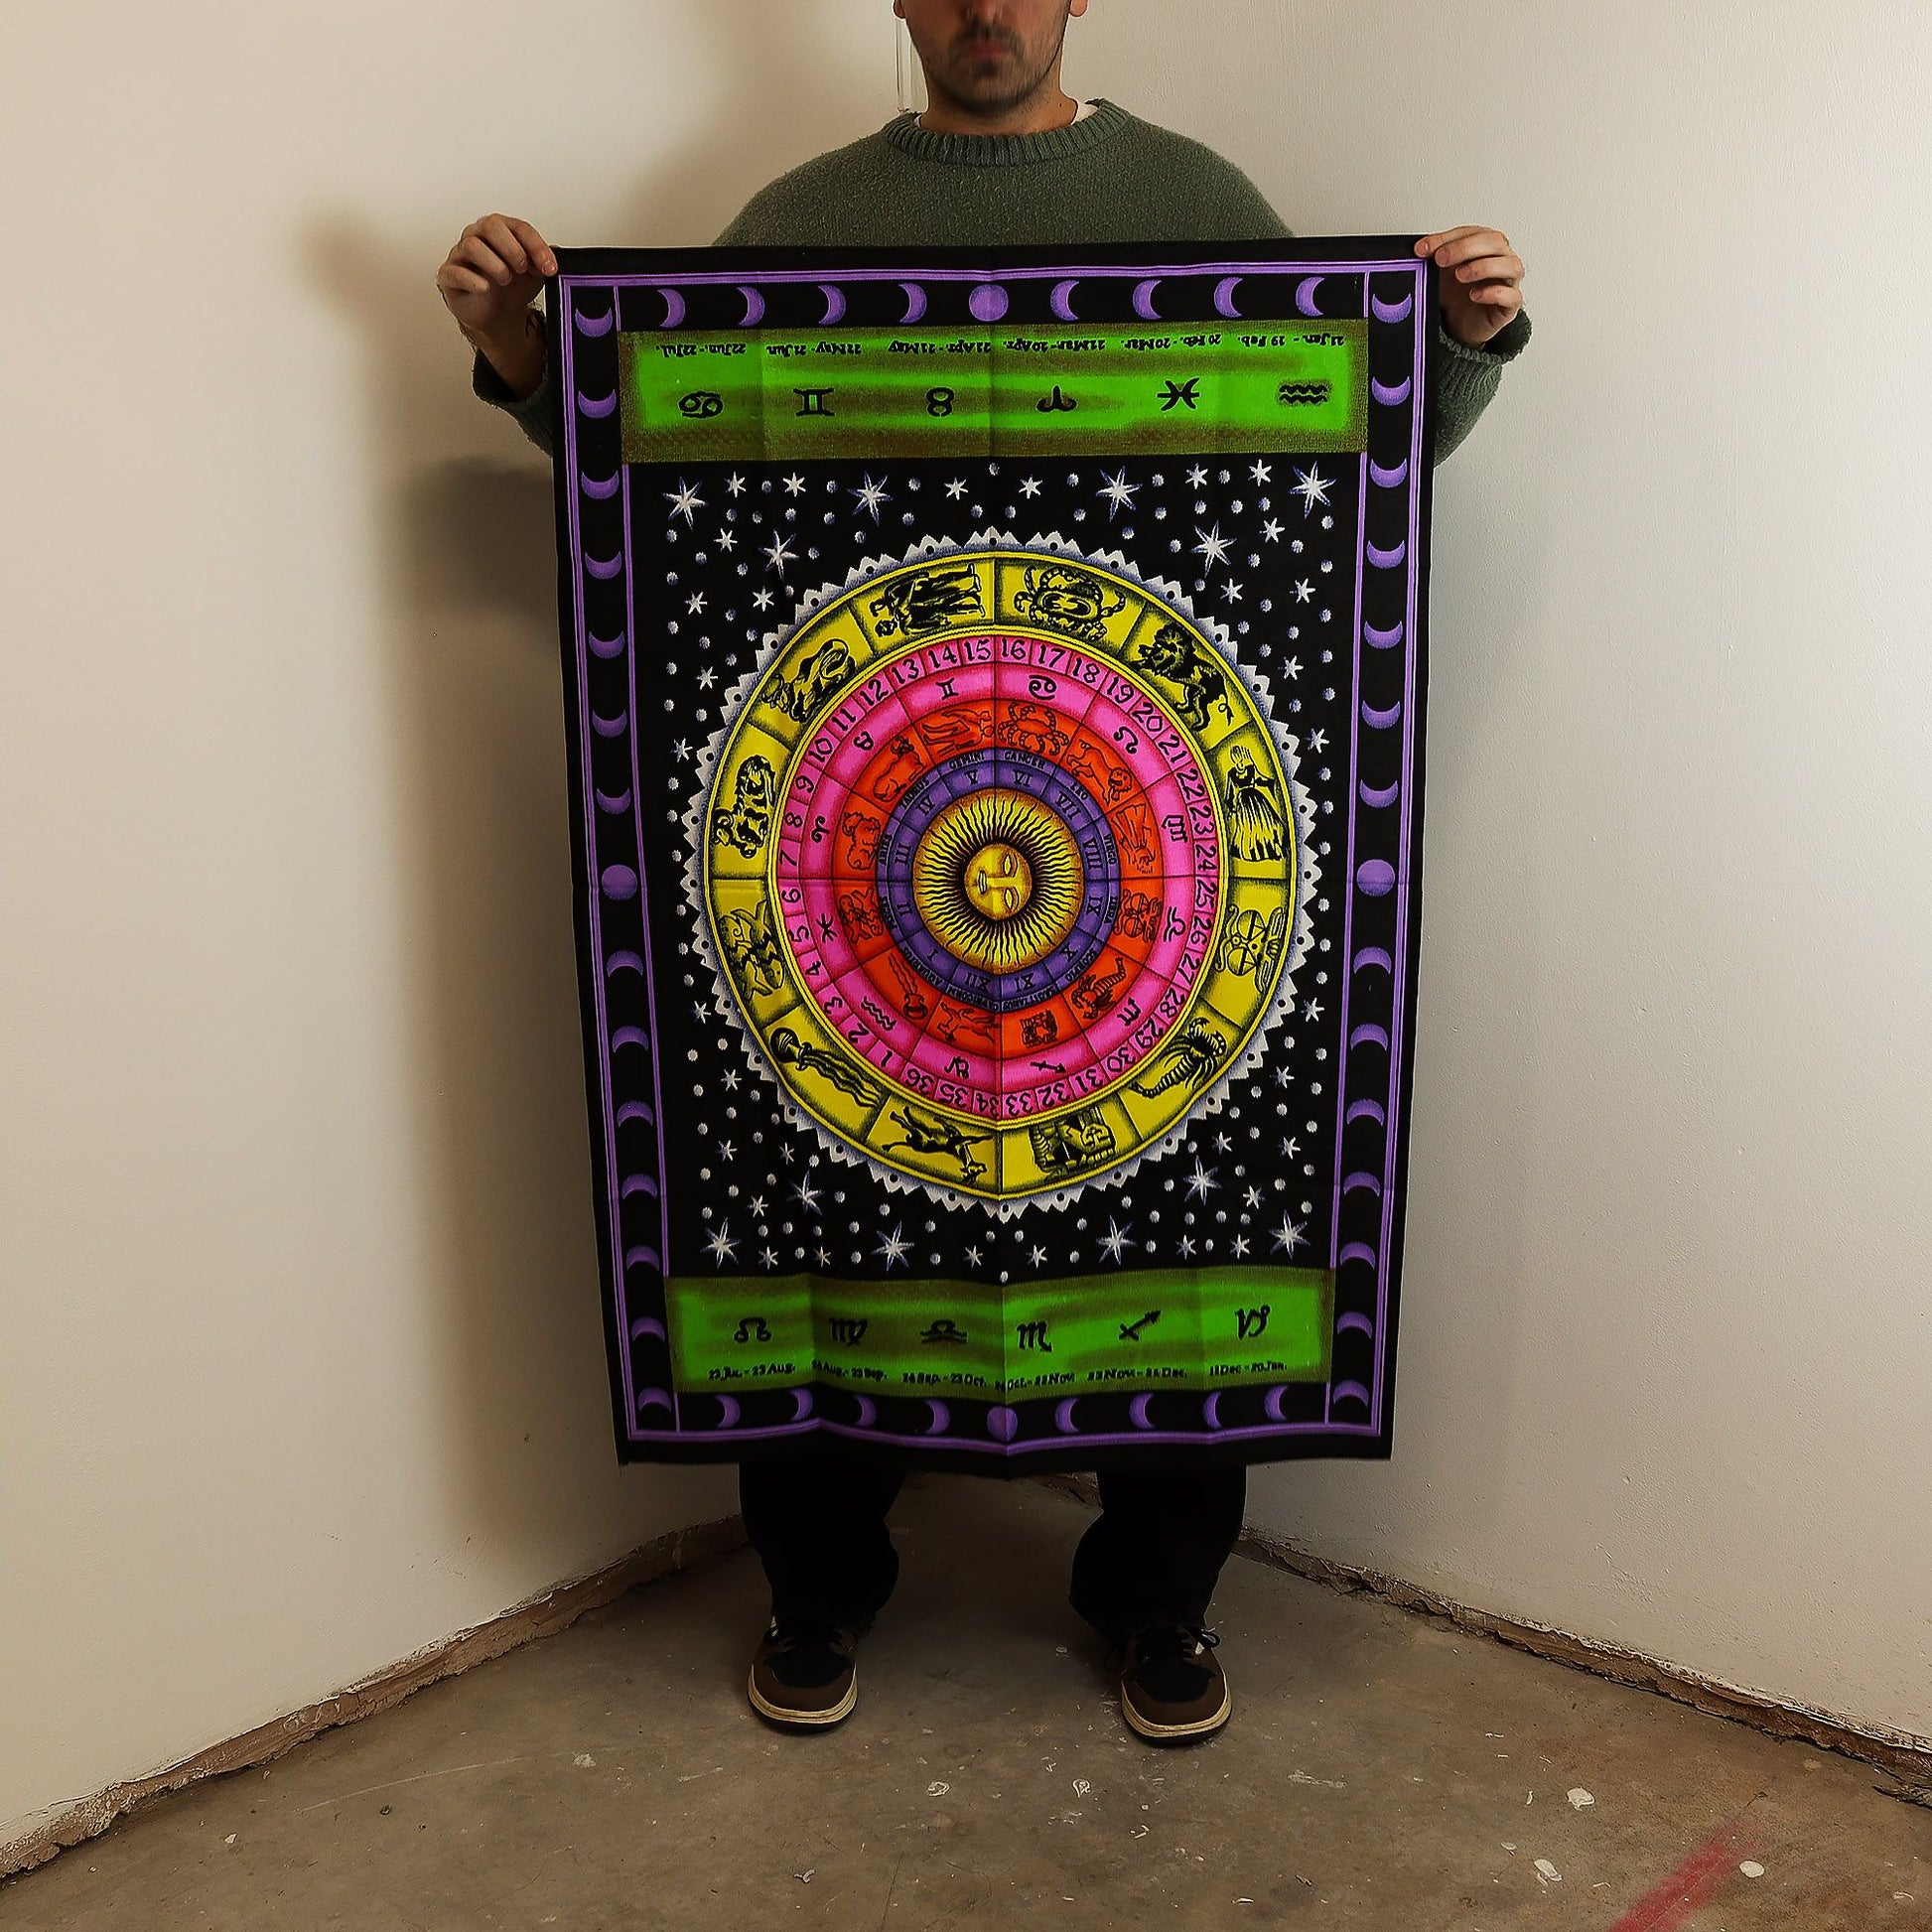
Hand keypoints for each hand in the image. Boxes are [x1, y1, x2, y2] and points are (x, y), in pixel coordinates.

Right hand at [437, 213, 557, 396]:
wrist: (495, 313)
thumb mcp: (534, 274)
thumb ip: (545, 262)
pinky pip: (454, 271)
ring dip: (495, 265)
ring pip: (472, 245)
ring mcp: (461, 254)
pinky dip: (473, 280)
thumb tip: (557, 254)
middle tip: (523, 269)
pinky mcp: (449, 275)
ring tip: (505, 280)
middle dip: (513, 249)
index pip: (518, 227)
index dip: (536, 246)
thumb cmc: (511, 287)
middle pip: (491, 225)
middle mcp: (478, 236)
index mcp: (501, 231)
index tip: (549, 267)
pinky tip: (486, 288)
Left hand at [1415, 227, 1524, 348]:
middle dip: (1465, 248)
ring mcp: (1509, 282)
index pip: (1472, 232)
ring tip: (1460, 275)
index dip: (1447, 238)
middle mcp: (1501, 259)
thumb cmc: (1456, 295)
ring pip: (1511, 265)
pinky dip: (1494, 293)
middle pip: (1495, 242)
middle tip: (1441, 259)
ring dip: (1484, 267)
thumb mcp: (1441, 274)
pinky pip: (1512, 296)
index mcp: (1485, 246)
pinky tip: (1474, 295)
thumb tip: (1418, 250)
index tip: (1423, 249)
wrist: (1460, 326)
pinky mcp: (1510, 306)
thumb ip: (1434, 259)